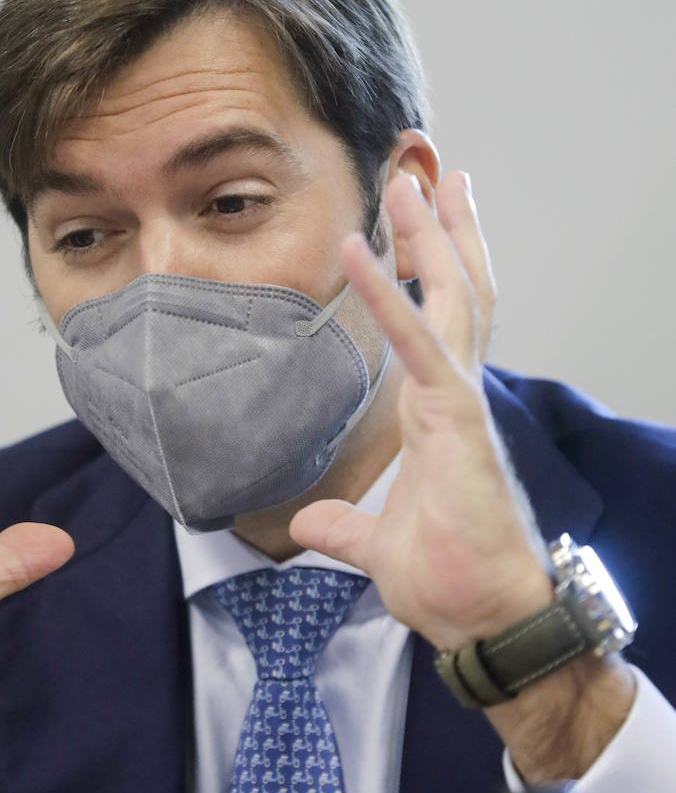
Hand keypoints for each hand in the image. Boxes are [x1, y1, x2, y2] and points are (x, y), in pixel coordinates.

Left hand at [290, 171, 550, 652]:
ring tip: (412, 177)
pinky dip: (389, 294)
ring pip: (453, 299)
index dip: (429, 275)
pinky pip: (420, 345)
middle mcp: (455, 397)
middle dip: (442, 232)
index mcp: (438, 416)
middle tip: (428, 173)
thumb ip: (342, 525)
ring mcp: (460, 404)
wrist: (484, 619)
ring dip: (430, 236)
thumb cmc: (449, 581)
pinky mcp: (456, 421)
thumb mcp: (373, 545)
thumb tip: (308, 523)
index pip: (438, 328)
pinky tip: (363, 248)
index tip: (415, 229)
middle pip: (456, 295)